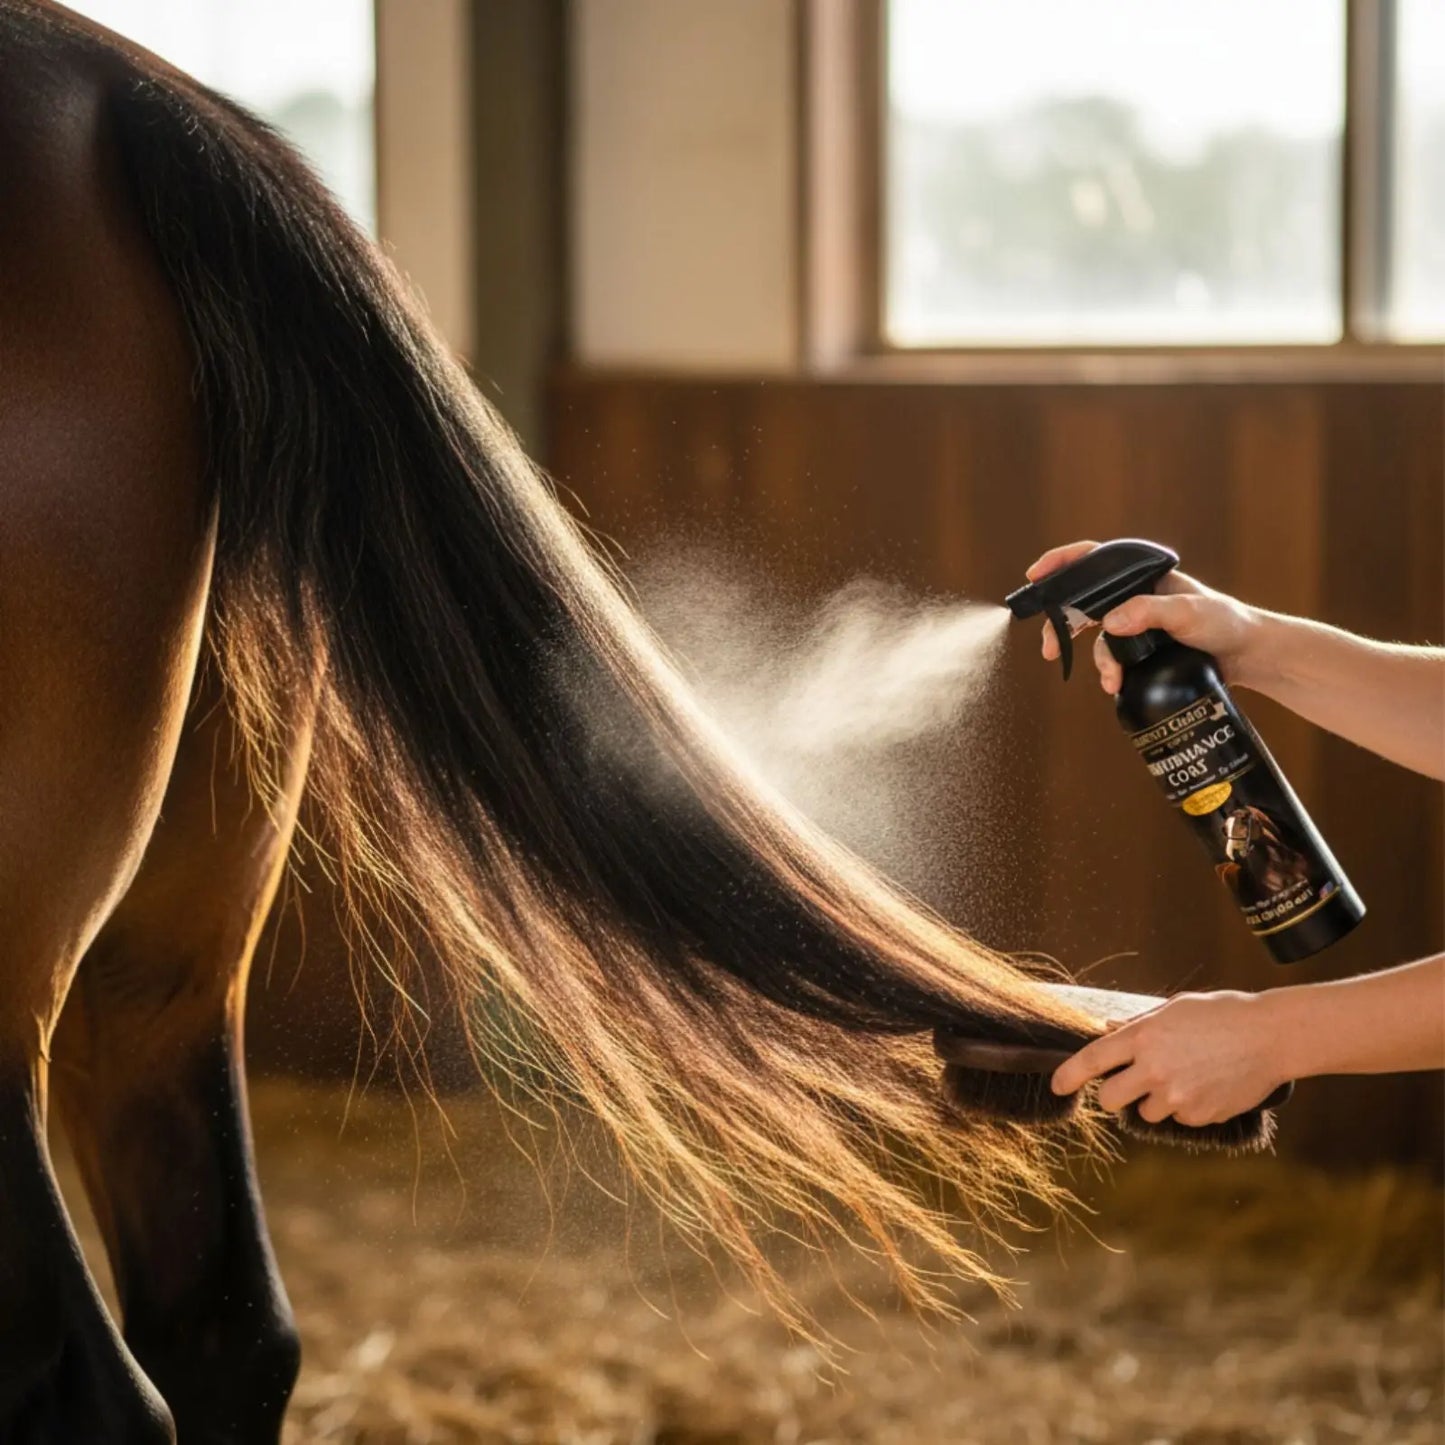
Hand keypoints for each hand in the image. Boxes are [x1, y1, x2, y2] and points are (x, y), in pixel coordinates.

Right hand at [1026, 541, 1268, 694]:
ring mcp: (1135, 624)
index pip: (1093, 560)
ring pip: (1096, 638)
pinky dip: (1109, 672)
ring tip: (1109, 681)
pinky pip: (1112, 659)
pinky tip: (1115, 685)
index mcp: (1141, 575)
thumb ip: (1148, 612)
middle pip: (1083, 603)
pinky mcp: (1140, 650)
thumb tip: (1109, 623)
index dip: (1061, 563)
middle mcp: (1133, 596)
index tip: (1035, 577)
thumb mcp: (1189, 612)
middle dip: (1063, 626)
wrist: (1248, 655)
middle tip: (1050, 648)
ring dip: (1096, 660)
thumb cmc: (1225, 622)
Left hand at [1049, 991, 1285, 1125]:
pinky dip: (1186, 1107)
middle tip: (1127, 1084)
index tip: (1056, 1086)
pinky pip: (1178, 1118)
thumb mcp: (1174, 1009)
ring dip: (1155, 1100)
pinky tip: (1206, 1085)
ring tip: (1184, 1076)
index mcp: (1143, 1036)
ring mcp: (1177, 1096)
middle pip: (1109, 1099)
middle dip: (1112, 1095)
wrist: (1271, 1037)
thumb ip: (1137, 1024)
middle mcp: (1154, 1069)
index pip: (1092, 1060)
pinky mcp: (1199, 1115)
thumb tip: (1107, 1029)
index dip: (1068, 1075)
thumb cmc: (1222, 1015)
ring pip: (1145, 1112)